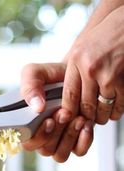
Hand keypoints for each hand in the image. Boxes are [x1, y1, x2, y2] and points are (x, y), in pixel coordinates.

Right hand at [20, 63, 93, 161]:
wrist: (79, 74)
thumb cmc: (54, 76)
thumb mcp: (37, 73)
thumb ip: (30, 85)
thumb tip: (36, 107)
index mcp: (27, 125)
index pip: (27, 143)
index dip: (37, 137)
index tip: (49, 120)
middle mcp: (42, 136)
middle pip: (44, 150)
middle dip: (56, 133)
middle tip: (65, 113)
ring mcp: (59, 142)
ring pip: (60, 154)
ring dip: (69, 137)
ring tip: (78, 117)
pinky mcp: (76, 142)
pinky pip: (79, 151)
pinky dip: (84, 141)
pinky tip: (86, 124)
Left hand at [61, 5, 123, 124]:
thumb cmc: (105, 38)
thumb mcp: (81, 50)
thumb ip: (73, 73)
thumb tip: (65, 100)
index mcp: (76, 61)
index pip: (69, 96)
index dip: (69, 112)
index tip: (70, 118)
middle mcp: (90, 68)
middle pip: (85, 107)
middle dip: (87, 117)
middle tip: (88, 119)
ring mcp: (109, 76)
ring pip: (103, 110)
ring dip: (103, 117)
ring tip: (102, 115)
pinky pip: (119, 106)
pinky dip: (116, 112)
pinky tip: (114, 108)